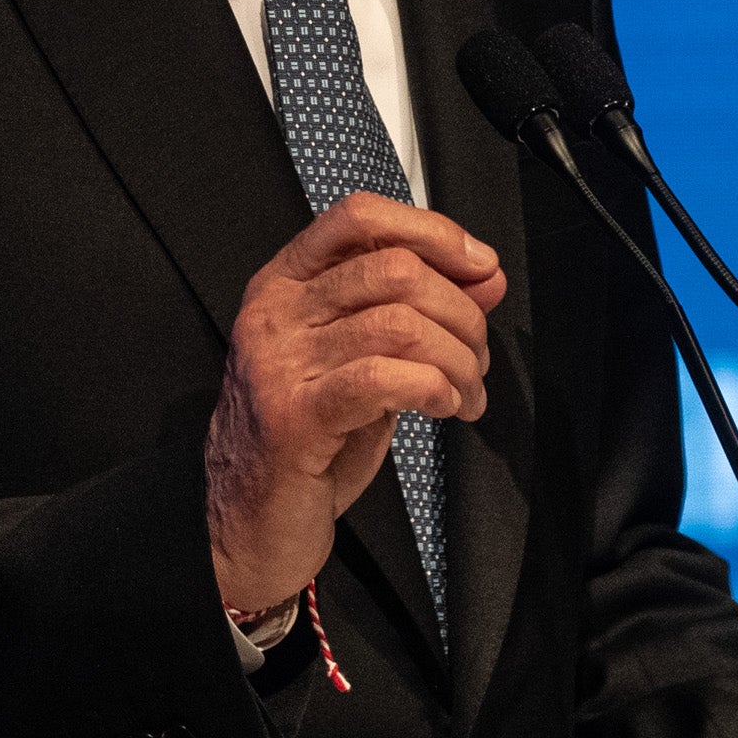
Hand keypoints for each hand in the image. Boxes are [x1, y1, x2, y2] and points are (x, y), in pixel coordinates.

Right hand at [204, 192, 506, 612]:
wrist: (251, 520)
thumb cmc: (310, 439)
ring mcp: (278, 362)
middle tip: (476, 356)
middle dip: (460, 312)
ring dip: (457, 359)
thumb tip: (485, 277)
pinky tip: (445, 407)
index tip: (481, 265)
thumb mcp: (366, 359)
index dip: (432, 231)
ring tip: (466, 391)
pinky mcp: (294, 415)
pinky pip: (385, 377)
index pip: (359, 217)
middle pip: (394, 268)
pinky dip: (435, 388)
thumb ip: (419, 311)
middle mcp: (275, 311)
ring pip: (399, 323)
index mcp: (287, 283)